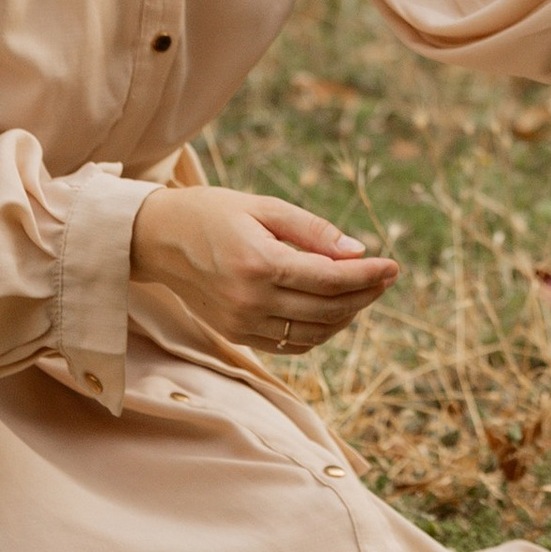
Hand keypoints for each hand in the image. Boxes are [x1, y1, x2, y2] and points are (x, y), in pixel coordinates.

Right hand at [129, 186, 398, 352]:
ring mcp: (242, 323)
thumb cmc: (212, 213)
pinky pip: (290, 344)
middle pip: (327, 310)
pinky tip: (332, 311)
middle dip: (364, 295)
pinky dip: (318, 332)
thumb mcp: (263, 207)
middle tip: (385, 277)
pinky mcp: (235, 335)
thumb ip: (312, 230)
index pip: (330, 280)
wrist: (156, 239)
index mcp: (260, 264)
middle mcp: (251, 301)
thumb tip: (358, 252)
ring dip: (346, 316)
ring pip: (313, 334)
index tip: (394, 266)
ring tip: (362, 293)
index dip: (368, 275)